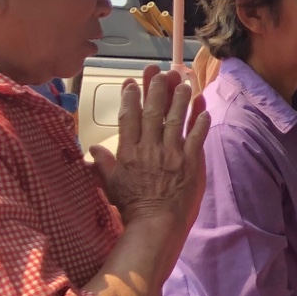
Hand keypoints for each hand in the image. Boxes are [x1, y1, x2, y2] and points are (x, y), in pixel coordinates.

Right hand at [90, 65, 208, 230]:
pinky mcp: (191, 163)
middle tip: (161, 71)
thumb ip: (103, 164)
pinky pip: (197, 137)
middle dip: (157, 89)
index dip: (131, 97)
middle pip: (154, 112)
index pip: (129, 117)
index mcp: (129, 152)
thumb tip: (91, 149)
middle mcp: (150, 148)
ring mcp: (172, 154)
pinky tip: (205, 108)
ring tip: (184, 83)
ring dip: (181, 99)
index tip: (132, 82)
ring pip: (177, 120)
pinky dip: (201, 122)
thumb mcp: (110, 184)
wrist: (156, 224)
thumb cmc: (132, 206)